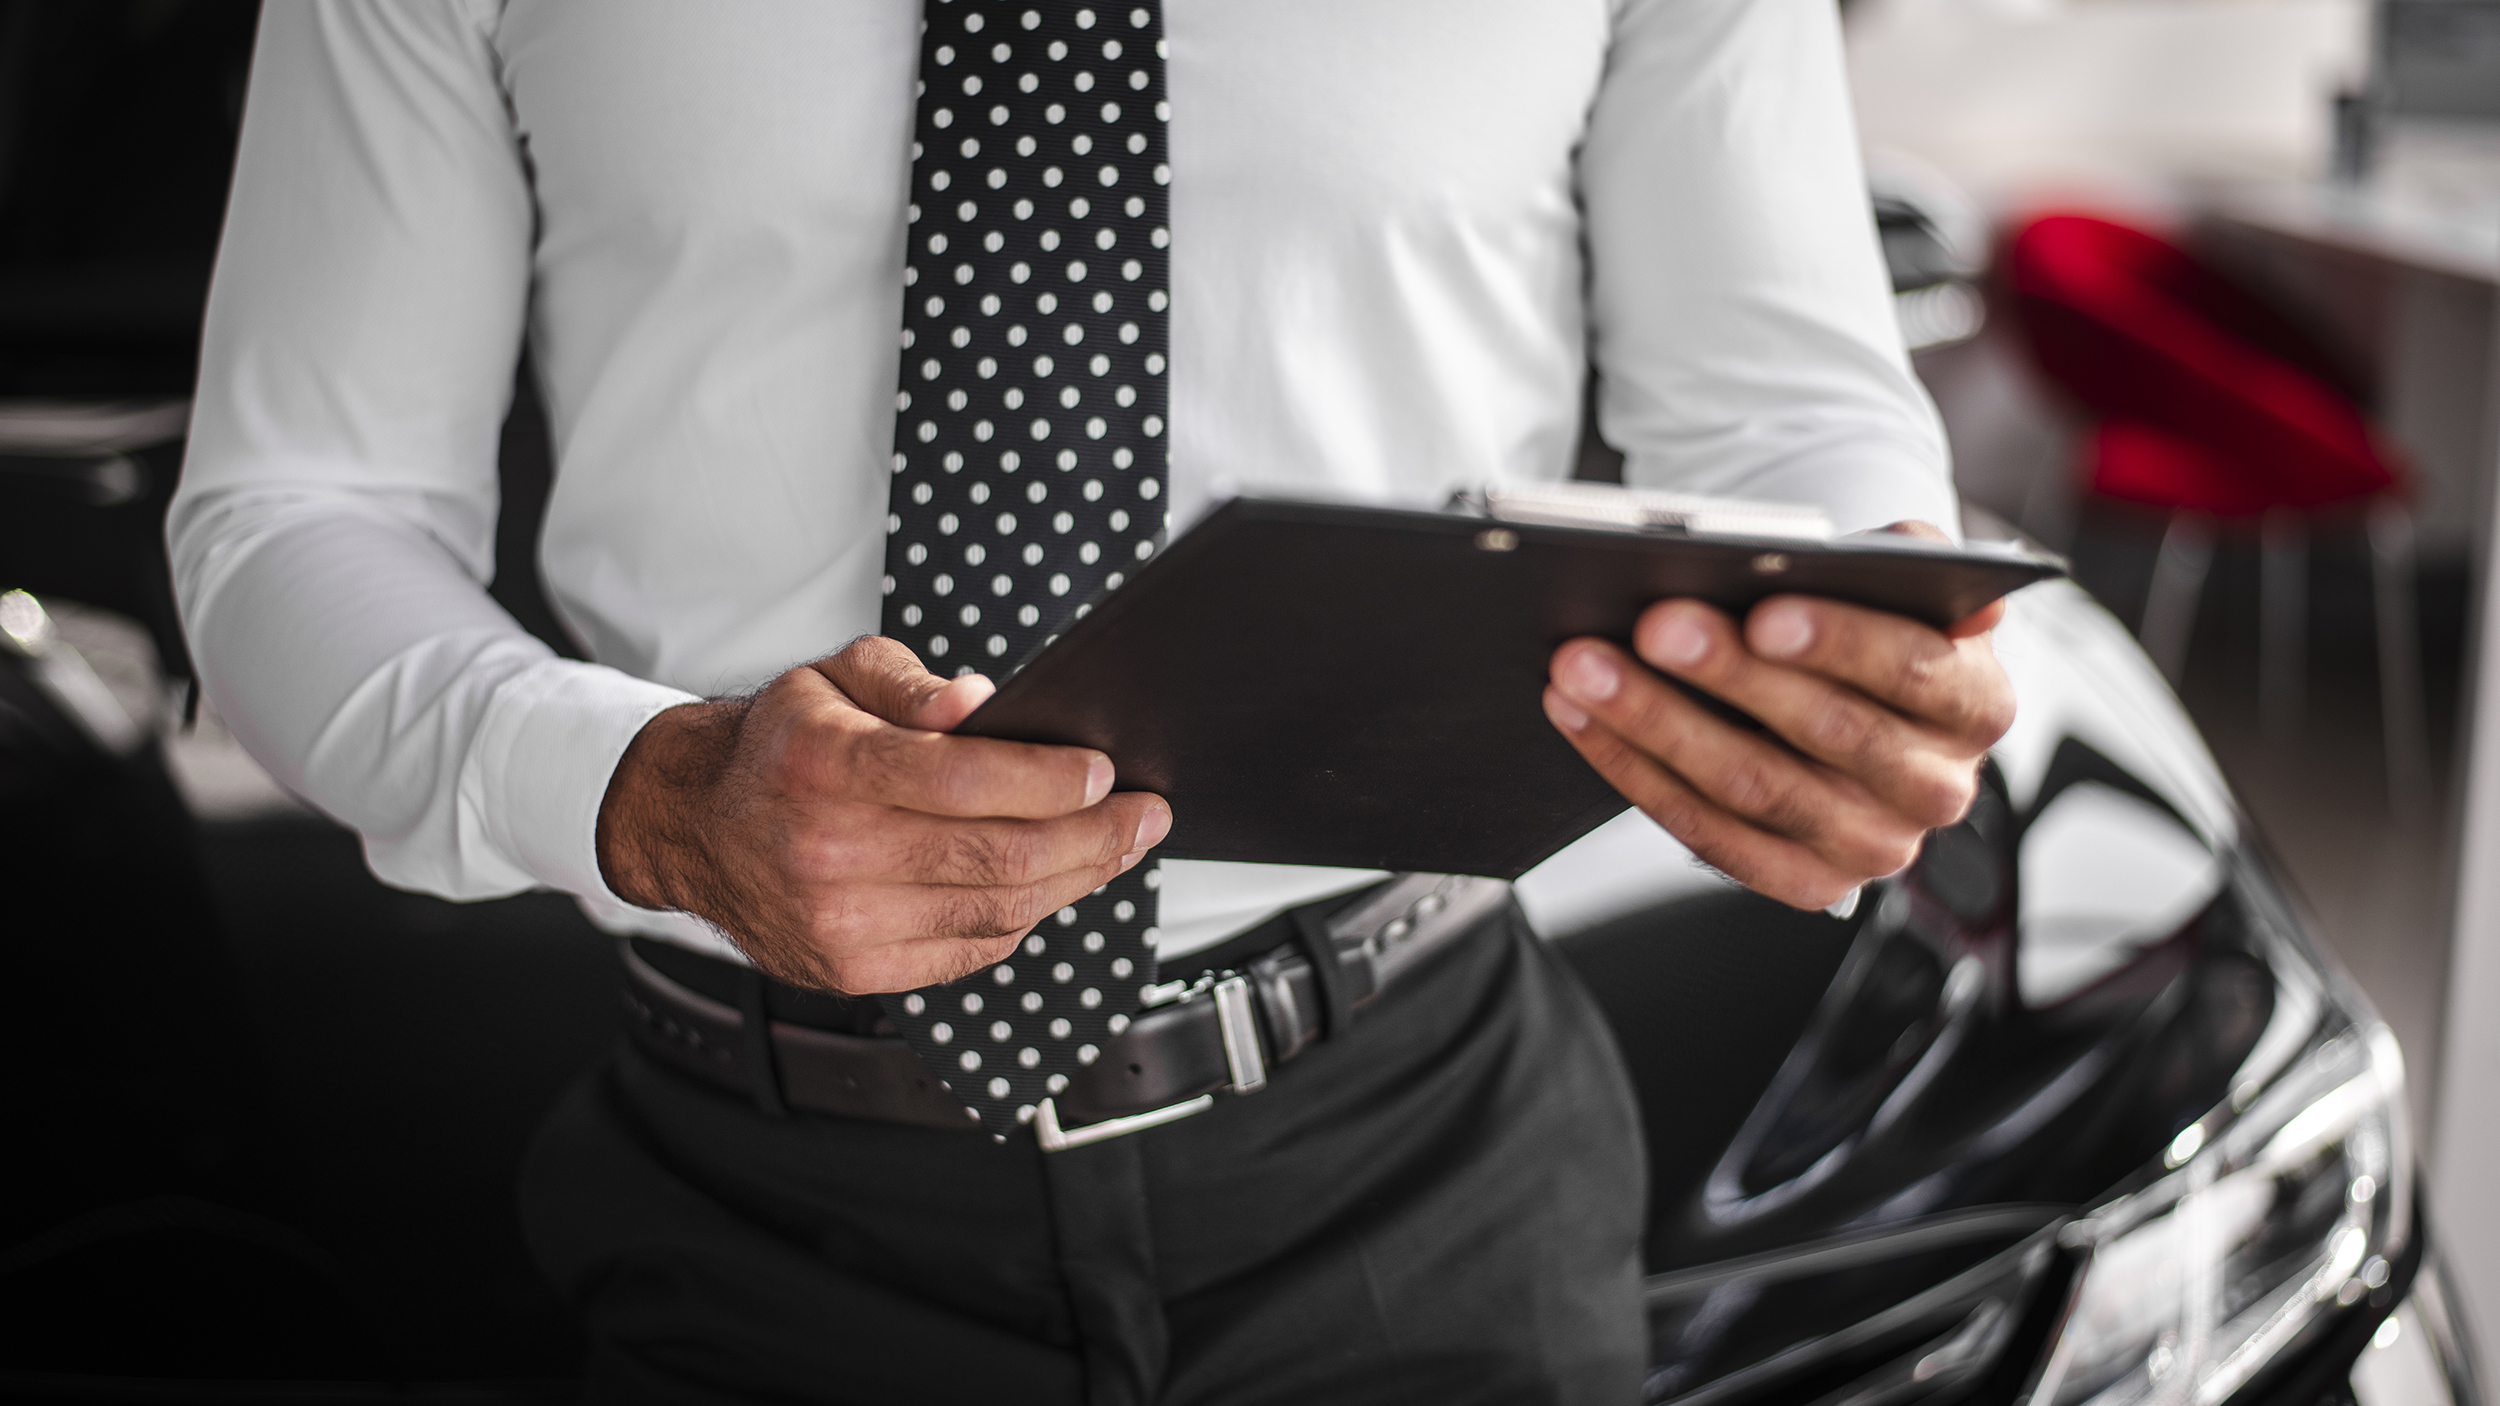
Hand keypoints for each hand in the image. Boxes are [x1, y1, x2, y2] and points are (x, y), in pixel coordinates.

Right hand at [596, 636, 1170, 994]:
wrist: (696, 823)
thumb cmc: (783, 742)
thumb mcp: (837, 676)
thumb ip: (911, 683)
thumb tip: (980, 704)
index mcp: (825, 765)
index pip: (963, 779)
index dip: (1050, 780)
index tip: (1106, 771)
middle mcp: (828, 851)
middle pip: (997, 854)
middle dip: (1093, 836)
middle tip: (1145, 815)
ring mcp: (840, 922)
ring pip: (996, 911)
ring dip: (1075, 880)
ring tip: (1118, 848)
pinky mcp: (852, 970)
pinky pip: (969, 951)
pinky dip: (1024, 918)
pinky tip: (1053, 885)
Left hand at [1543, 521, 2014, 909]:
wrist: (1853, 705)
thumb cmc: (1869, 627)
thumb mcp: (1901, 582)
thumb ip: (1904, 556)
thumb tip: (1899, 550)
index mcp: (1976, 705)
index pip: (1913, 671)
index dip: (1838, 641)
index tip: (1762, 610)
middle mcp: (1937, 789)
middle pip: (1823, 733)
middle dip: (1728, 675)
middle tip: (1650, 625)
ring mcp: (1870, 847)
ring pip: (1751, 787)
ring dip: (1656, 722)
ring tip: (1584, 665)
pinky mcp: (1804, 883)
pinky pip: (1708, 832)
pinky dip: (1634, 770)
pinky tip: (1580, 716)